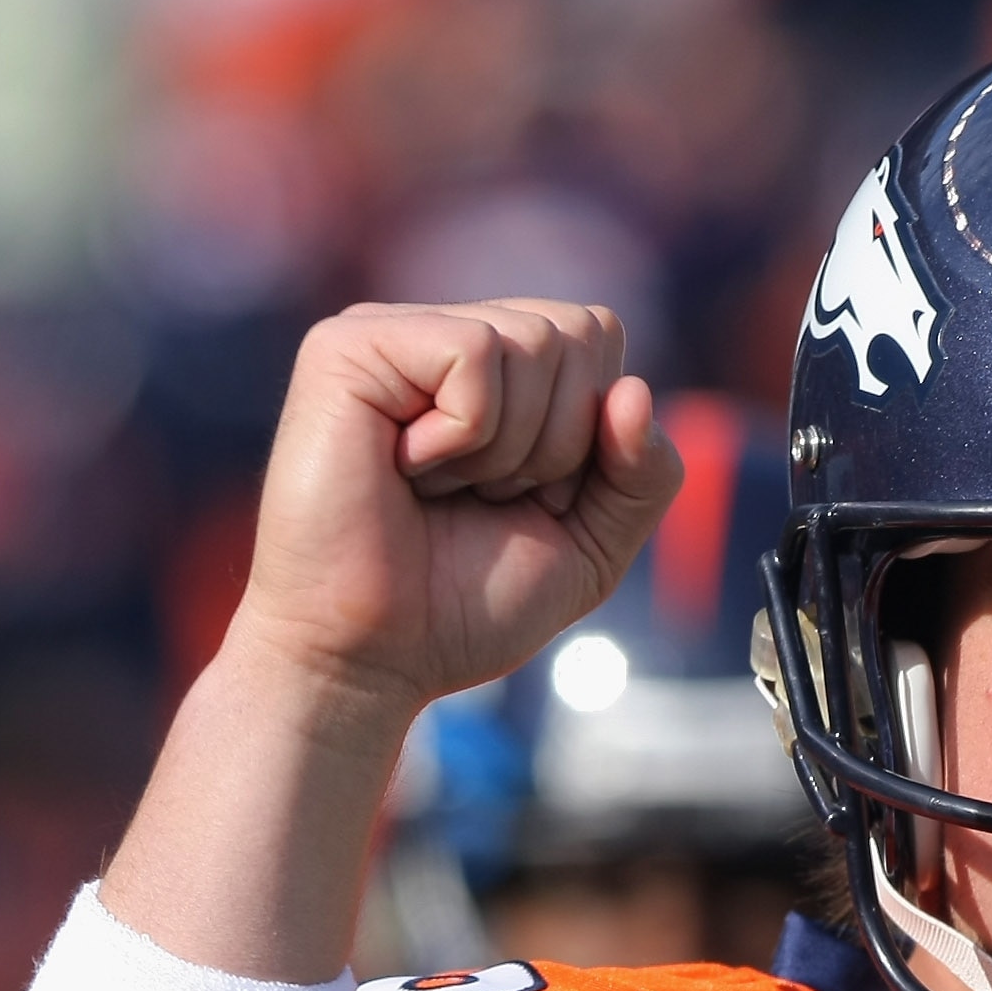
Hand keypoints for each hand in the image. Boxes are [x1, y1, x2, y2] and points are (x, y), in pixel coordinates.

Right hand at [228, 300, 683, 736]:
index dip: (593, 436)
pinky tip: (406, 467)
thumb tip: (634, 390)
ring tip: (439, 488)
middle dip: (559, 443)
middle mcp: (442, 336)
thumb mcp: (592, 546)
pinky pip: (476, 351)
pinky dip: (467, 434)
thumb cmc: (464, 606)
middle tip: (480, 497)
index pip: (602, 338)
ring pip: (534, 341)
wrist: (370, 660)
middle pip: (581, 330)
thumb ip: (644, 474)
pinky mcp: (347, 346)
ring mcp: (392, 334)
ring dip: (509, 449)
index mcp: (495, 370)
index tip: (527, 499)